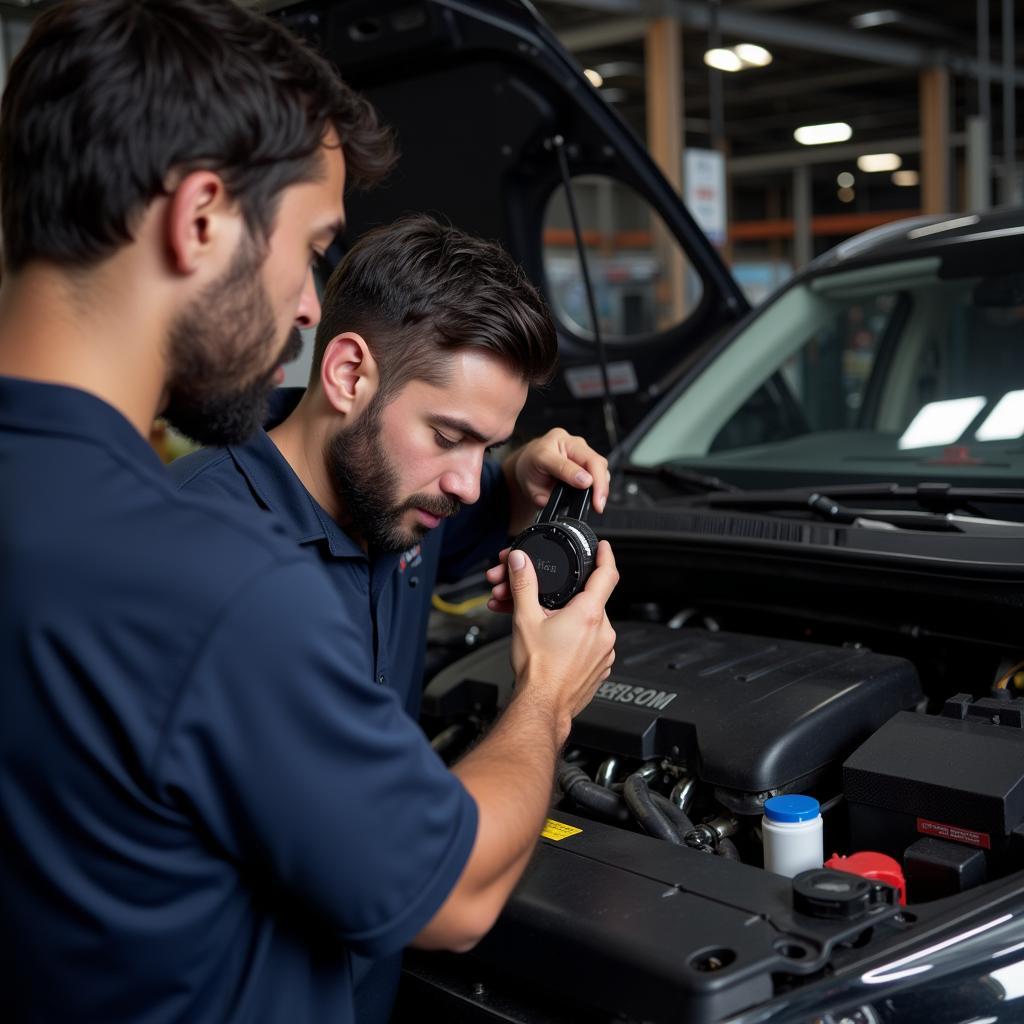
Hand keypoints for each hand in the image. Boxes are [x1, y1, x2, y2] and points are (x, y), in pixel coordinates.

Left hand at [503, 428, 609, 534]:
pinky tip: (597, 494)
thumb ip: (543, 496)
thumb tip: (563, 502)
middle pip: (590, 459)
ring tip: (598, 502)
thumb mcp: (530, 487)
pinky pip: (599, 466)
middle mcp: (563, 442)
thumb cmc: (530, 471)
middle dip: (599, 483)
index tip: (586, 485)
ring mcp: (577, 445)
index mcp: (544, 449)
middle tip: (598, 503)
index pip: (563, 462)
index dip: (575, 474)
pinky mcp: (586, 451)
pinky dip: (602, 482)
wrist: (530, 461)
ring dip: (602, 484)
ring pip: (599, 462)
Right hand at [505, 540, 617, 730]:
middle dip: (563, 596)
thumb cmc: (538, 671)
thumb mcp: (525, 619)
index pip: (607, 574)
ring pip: (587, 623)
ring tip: (539, 624)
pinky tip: (552, 642)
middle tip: (541, 598)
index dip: (605, 556)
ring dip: (565, 619)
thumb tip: (520, 562)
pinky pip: (590, 644)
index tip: (603, 548)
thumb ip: (524, 585)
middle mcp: (603, 632)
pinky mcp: (600, 667)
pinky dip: (573, 638)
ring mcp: (605, 652)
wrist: (541, 707)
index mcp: (588, 614)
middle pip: (588, 600)